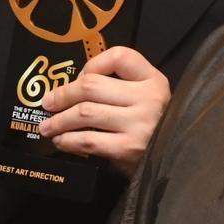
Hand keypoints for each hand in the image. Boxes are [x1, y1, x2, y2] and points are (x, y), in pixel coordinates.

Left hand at [35, 45, 169, 173]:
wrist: (176, 166)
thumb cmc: (154, 131)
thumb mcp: (147, 101)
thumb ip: (120, 88)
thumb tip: (73, 89)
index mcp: (154, 80)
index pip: (119, 56)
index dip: (92, 64)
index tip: (79, 77)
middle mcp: (149, 98)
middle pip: (92, 85)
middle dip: (63, 94)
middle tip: (47, 103)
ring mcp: (139, 124)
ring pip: (84, 113)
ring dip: (59, 120)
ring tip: (48, 126)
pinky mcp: (128, 148)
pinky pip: (88, 140)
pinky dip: (68, 140)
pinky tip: (62, 141)